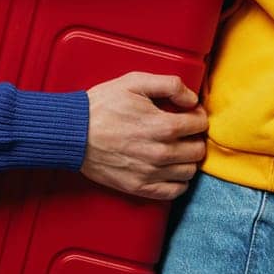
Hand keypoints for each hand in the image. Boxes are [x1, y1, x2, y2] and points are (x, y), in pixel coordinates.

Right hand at [80, 72, 207, 200]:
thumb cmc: (102, 106)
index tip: (189, 113)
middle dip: (195, 138)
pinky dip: (178, 181)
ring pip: (189, 171)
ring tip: (176, 149)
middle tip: (183, 131)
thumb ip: (170, 85)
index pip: (200, 125)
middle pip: (198, 150)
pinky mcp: (139, 187)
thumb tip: (192, 98)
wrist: (73, 133)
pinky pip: (174, 191)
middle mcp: (161, 153)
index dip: (198, 116)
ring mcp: (151, 173)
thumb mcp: (134, 82)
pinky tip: (170, 169)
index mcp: (163, 126)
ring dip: (188, 159)